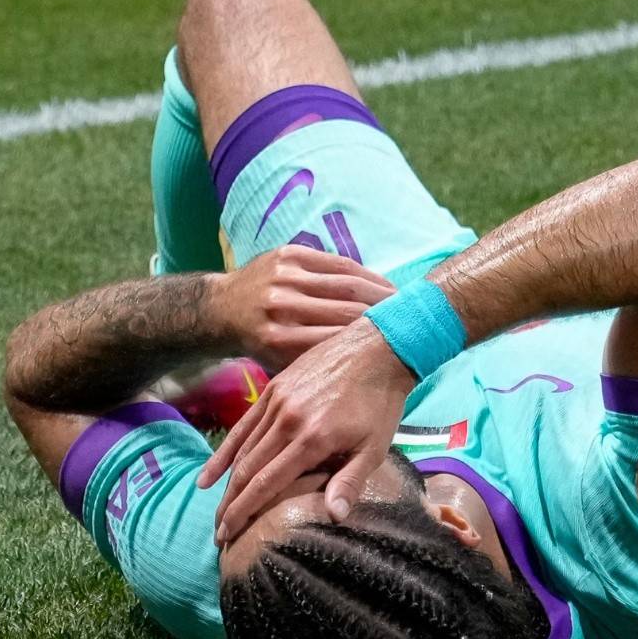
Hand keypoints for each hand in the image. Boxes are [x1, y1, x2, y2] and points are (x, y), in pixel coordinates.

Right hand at [200, 318, 417, 541]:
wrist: (379, 346)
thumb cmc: (381, 403)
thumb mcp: (375, 447)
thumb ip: (350, 482)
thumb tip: (334, 518)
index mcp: (312, 439)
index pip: (266, 484)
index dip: (243, 513)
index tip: (228, 536)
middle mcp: (287, 420)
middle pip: (247, 470)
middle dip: (230, 506)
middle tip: (219, 534)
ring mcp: (277, 401)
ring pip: (242, 449)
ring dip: (226, 484)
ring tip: (217, 511)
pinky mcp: (274, 388)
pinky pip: (244, 424)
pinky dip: (226, 451)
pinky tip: (210, 473)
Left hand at [211, 248, 390, 366]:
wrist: (222, 309)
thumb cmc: (261, 347)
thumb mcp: (283, 368)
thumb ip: (317, 371)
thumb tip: (364, 383)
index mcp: (280, 340)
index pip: (339, 342)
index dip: (372, 345)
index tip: (401, 350)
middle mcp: (283, 306)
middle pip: (348, 311)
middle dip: (384, 317)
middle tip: (414, 324)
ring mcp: (286, 277)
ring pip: (347, 283)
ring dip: (382, 293)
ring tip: (406, 304)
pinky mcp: (290, 254)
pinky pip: (337, 263)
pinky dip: (365, 274)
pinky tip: (384, 285)